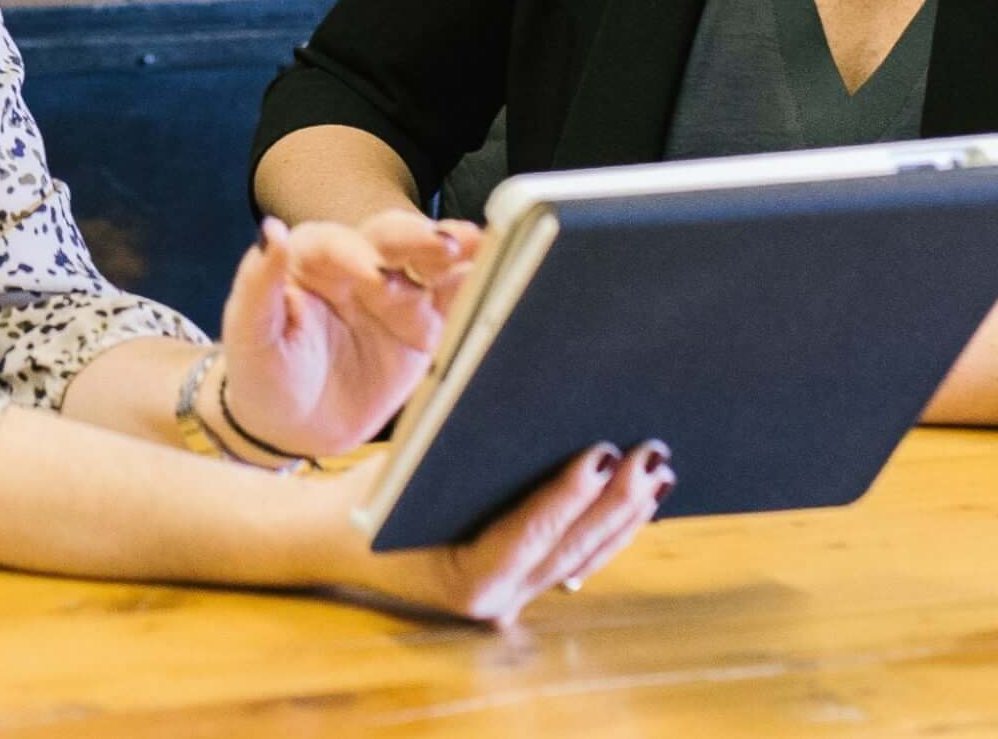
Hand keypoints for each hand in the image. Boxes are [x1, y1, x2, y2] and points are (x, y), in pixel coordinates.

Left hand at [217, 209, 482, 461]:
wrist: (293, 427)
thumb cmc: (264, 374)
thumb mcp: (250, 335)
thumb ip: (258, 284)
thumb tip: (270, 232)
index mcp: (312, 259)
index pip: (335, 243)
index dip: (354, 255)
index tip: (371, 276)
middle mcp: (359, 265)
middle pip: (391, 239)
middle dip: (418, 239)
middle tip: (445, 245)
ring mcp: (397, 293)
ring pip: (429, 262)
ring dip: (456, 252)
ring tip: (484, 245)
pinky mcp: (425, 325)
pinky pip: (454, 301)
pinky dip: (477, 287)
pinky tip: (502, 274)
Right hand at [306, 441, 673, 624]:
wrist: (340, 538)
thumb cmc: (371, 494)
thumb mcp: (405, 466)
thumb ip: (457, 445)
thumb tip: (513, 398)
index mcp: (463, 579)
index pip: (527, 535)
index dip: (568, 497)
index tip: (603, 456)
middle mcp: (495, 600)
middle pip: (569, 549)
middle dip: (616, 502)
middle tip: (650, 454)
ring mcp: (514, 597)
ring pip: (583, 558)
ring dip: (625, 516)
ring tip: (658, 471)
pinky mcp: (523, 583)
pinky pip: (576, 559)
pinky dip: (608, 528)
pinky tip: (638, 499)